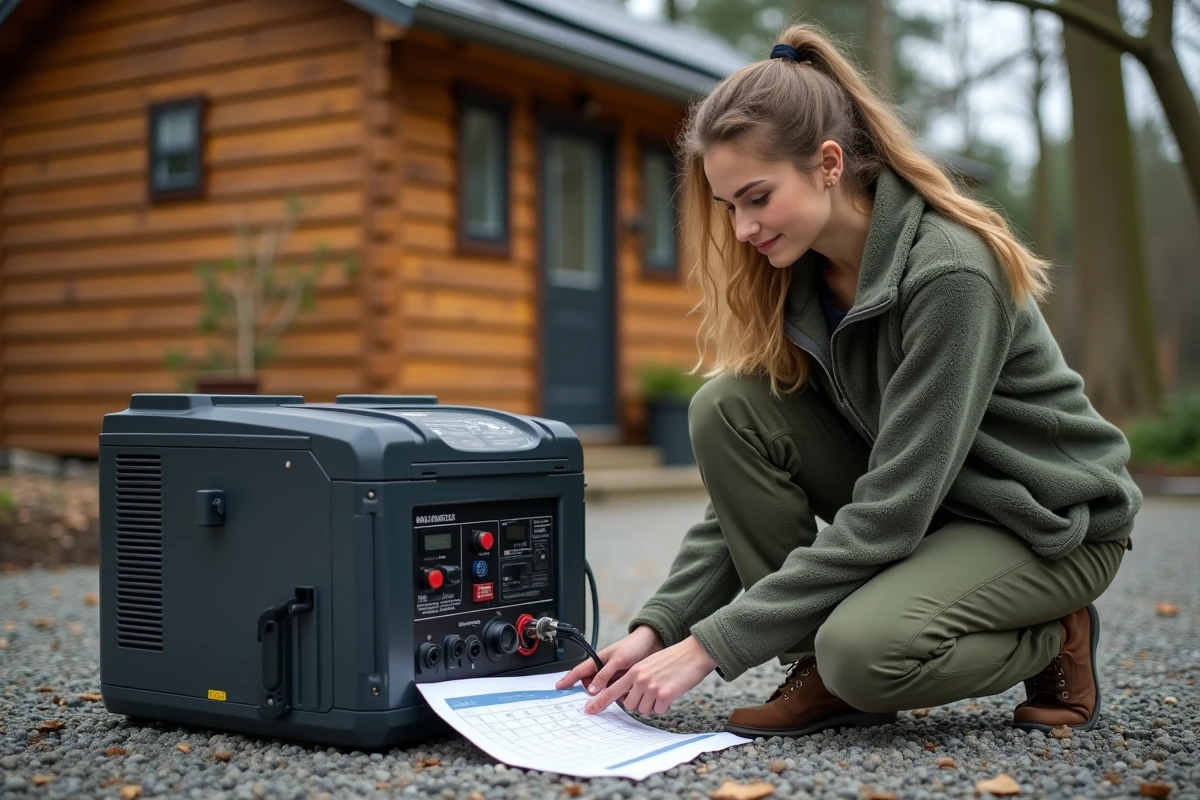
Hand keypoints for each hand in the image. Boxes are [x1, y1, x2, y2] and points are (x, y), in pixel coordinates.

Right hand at [555, 625, 663, 696]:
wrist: (654, 644)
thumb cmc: (634, 646)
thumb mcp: (618, 660)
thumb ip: (604, 674)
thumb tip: (591, 690)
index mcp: (599, 660)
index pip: (580, 671)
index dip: (568, 679)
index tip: (559, 687)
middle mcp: (605, 670)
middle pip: (591, 686)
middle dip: (593, 692)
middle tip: (598, 697)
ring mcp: (614, 676)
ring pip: (605, 691)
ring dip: (610, 695)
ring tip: (621, 691)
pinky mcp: (624, 682)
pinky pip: (617, 693)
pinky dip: (620, 696)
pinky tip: (628, 693)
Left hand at [582, 635, 716, 716]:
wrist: (693, 654)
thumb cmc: (673, 660)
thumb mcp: (648, 665)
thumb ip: (636, 678)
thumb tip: (629, 696)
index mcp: (634, 671)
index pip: (611, 690)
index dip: (599, 702)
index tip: (589, 710)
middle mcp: (639, 679)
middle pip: (629, 705)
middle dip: (639, 704)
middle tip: (651, 694)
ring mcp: (651, 687)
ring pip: (644, 710)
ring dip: (653, 705)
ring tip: (663, 690)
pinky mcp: (664, 695)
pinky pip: (659, 710)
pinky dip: (665, 706)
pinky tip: (671, 692)